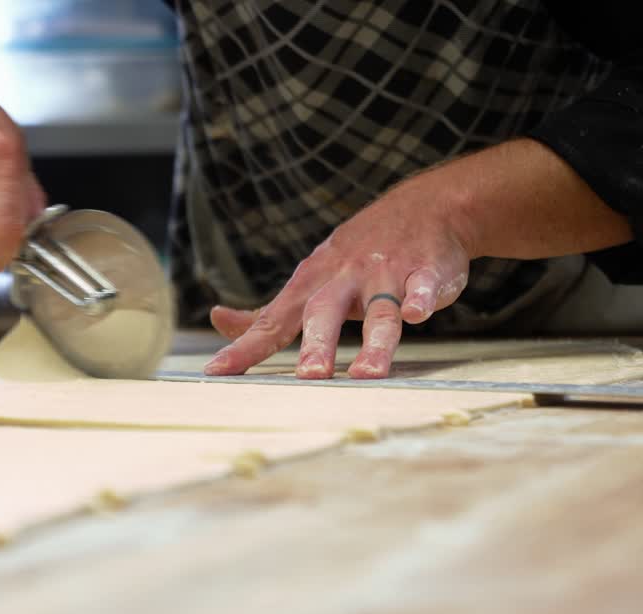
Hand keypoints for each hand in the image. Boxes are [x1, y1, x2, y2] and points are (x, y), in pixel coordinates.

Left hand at [204, 171, 473, 378]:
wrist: (425, 207)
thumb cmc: (359, 254)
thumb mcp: (311, 277)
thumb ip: (271, 311)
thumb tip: (220, 321)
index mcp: (312, 285)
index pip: (273, 321)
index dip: (245, 347)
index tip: (216, 372)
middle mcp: (344, 279)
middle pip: (325, 313)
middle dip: (317, 345)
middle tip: (310, 378)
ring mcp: (386, 274)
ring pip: (380, 311)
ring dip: (374, 343)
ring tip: (368, 374)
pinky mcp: (426, 271)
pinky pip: (423, 286)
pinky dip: (421, 299)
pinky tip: (417, 314)